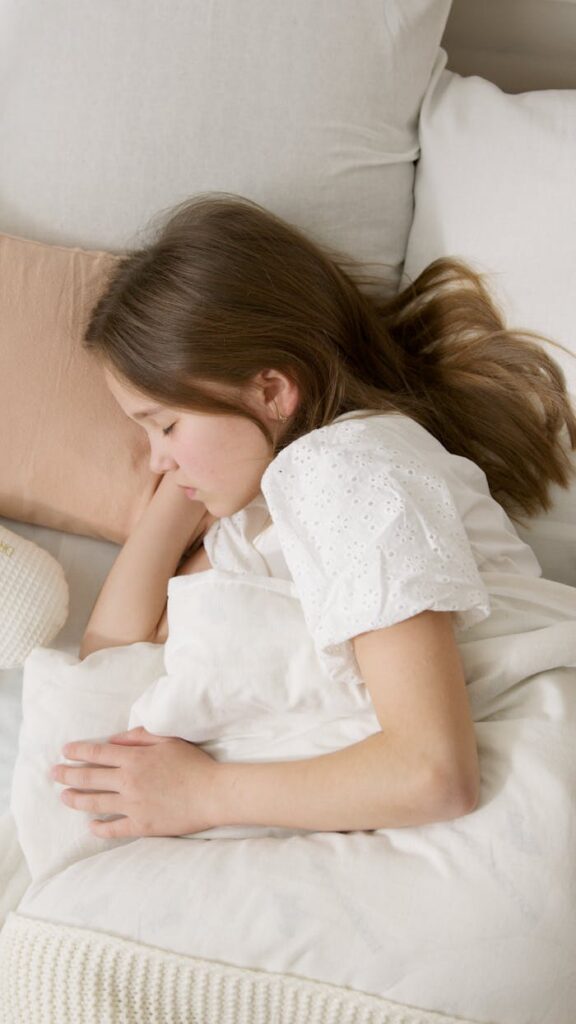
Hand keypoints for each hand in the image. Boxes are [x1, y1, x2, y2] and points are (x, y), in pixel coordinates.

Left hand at [50, 727, 222, 837]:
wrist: (212, 793)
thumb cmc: (193, 764)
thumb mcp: (167, 740)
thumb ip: (138, 737)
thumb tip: (115, 740)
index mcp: (134, 758)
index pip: (97, 753)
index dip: (78, 751)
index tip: (64, 751)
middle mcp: (128, 781)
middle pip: (89, 777)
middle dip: (67, 774)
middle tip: (54, 773)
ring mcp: (133, 805)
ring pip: (95, 803)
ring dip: (76, 799)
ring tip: (63, 797)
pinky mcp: (141, 825)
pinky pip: (114, 829)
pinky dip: (99, 828)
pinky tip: (90, 826)